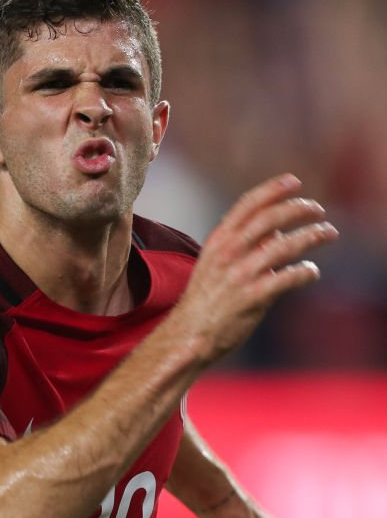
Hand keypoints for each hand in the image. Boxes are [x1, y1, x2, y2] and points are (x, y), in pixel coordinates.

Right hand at [178, 173, 338, 361]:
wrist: (187, 335)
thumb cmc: (205, 300)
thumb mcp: (215, 264)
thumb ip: (244, 246)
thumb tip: (276, 233)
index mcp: (218, 240)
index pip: (248, 204)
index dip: (273, 189)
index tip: (295, 182)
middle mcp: (229, 253)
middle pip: (270, 219)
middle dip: (299, 209)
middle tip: (318, 210)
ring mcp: (241, 275)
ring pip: (285, 246)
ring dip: (312, 236)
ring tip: (329, 233)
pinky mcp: (253, 298)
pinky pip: (288, 277)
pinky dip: (305, 271)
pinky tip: (312, 271)